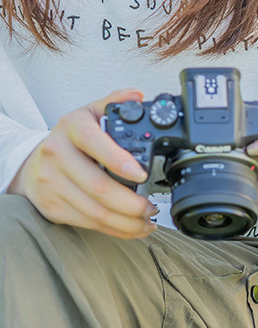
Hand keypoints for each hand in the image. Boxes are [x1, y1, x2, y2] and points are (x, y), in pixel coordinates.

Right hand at [8, 89, 156, 239]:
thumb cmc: (72, 141)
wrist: (35, 164)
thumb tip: (138, 96)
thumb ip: (114, 104)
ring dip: (130, 223)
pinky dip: (117, 231)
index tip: (142, 175)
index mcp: (72, 127)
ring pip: (98, 212)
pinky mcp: (53, 206)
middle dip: (133, 205)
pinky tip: (133, 228)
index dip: (120, 161)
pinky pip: (91, 225)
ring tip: (148, 221)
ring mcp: (52, 182)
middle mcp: (57, 154)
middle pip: (100, 188)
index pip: (94, 142)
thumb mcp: (90, 116)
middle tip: (152, 207)